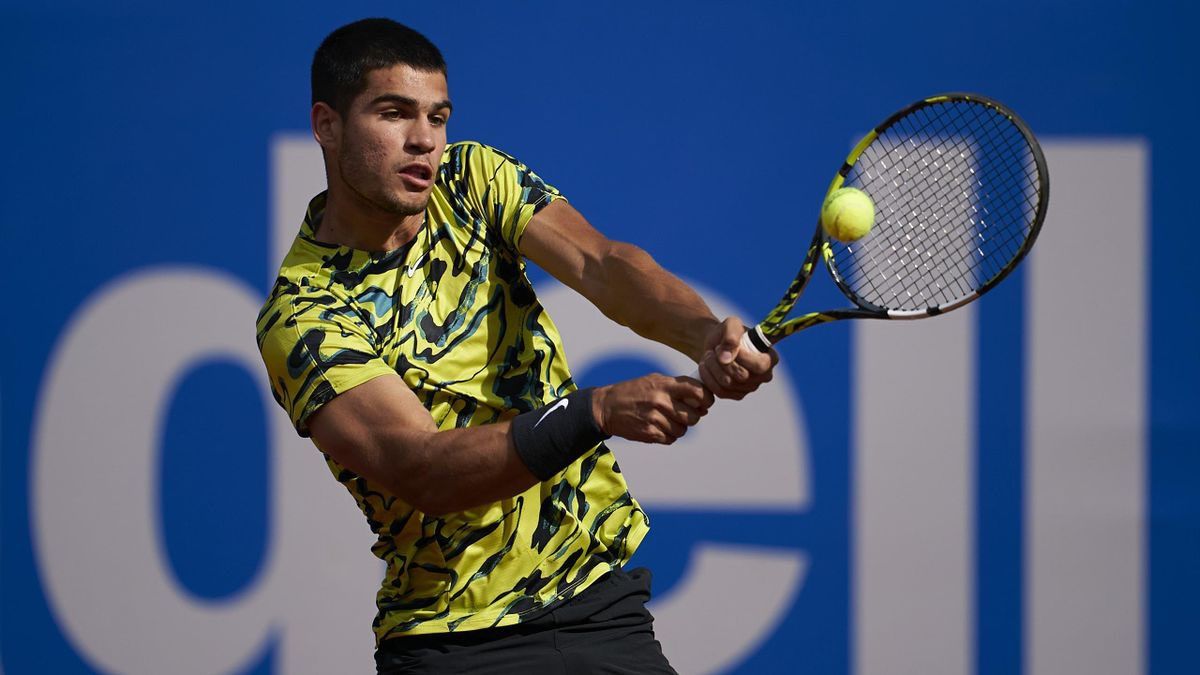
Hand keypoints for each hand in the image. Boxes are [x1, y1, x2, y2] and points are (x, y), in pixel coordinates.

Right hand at [591, 374, 713, 443]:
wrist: (607, 407)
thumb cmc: (633, 392)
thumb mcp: (654, 380)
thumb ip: (677, 386)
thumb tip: (701, 398)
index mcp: (665, 385)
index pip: (698, 391)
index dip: (707, 399)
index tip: (706, 402)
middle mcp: (661, 401)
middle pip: (694, 416)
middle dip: (693, 417)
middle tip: (685, 414)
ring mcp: (655, 419)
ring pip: (683, 430)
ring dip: (679, 427)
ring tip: (668, 420)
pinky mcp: (649, 433)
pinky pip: (671, 439)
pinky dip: (668, 435)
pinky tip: (659, 427)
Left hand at [698, 317, 777, 399]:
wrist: (716, 345)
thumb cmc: (728, 333)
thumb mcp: (731, 324)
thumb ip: (731, 334)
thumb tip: (726, 358)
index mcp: (770, 358)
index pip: (760, 365)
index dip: (741, 357)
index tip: (726, 344)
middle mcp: (764, 376)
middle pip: (741, 376)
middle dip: (722, 361)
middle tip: (714, 350)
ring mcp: (751, 388)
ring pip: (728, 384)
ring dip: (713, 368)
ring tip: (708, 356)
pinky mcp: (736, 395)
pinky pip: (720, 392)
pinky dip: (708, 378)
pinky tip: (705, 366)